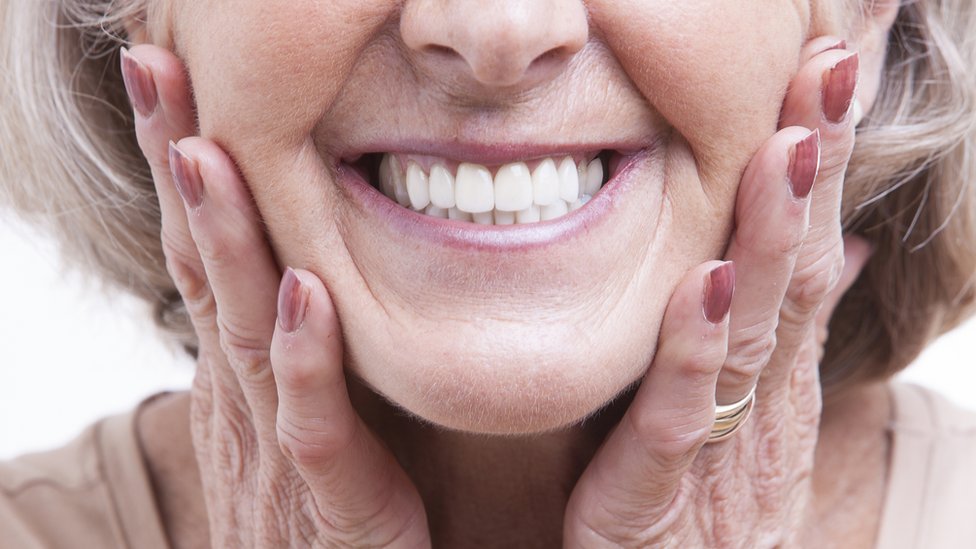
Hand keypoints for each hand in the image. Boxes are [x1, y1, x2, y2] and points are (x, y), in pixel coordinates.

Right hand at [121, 46, 430, 546]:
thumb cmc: (325, 512)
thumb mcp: (299, 411)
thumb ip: (296, 345)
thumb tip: (296, 265)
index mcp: (243, 371)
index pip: (206, 251)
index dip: (186, 165)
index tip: (173, 75)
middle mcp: (246, 396)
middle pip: (205, 265)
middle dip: (178, 166)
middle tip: (155, 68)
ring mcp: (280, 445)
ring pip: (245, 328)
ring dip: (226, 238)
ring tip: (206, 152)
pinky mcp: (332, 498)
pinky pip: (314, 423)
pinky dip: (306, 357)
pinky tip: (304, 293)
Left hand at [563, 37, 869, 546]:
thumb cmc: (702, 511)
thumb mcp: (749, 413)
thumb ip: (780, 330)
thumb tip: (845, 242)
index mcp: (774, 374)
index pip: (808, 248)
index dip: (825, 160)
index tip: (838, 62)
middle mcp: (762, 401)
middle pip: (797, 270)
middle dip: (817, 167)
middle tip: (834, 63)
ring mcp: (721, 447)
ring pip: (755, 329)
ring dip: (775, 234)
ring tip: (793, 143)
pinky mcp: (659, 495)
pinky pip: (681, 416)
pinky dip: (694, 349)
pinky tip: (705, 282)